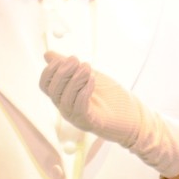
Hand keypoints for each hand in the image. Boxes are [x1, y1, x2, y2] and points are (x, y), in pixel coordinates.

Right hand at [40, 53, 178, 178]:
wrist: (134, 117)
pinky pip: (78, 107)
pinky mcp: (89, 123)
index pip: (45, 84)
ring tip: (88, 68)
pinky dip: (83, 91)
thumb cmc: (112, 97)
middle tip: (78, 61)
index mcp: (64, 96)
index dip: (50, 70)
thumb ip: (71, 67)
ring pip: (64, 99)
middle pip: (52, 90)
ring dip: (75, 79)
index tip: (66, 58)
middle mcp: (66, 108)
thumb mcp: (89, 76)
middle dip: (63, 72)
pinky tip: (93, 80)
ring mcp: (76, 117)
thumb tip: (47, 55)